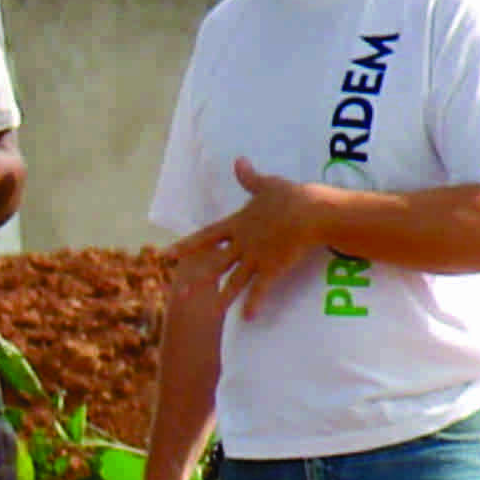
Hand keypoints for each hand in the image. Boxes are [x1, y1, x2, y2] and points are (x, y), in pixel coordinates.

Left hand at [172, 158, 326, 316]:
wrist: (312, 212)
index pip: (206, 236)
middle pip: (215, 264)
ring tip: (210, 313)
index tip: (167, 255)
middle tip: (177, 296)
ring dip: (222, 298)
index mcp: (237, 224)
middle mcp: (242, 244)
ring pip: (235, 281)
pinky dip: (255, 303)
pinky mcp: (273, 268)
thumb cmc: (291, 196)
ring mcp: (256, 258)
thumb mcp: (267, 184)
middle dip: (197, 281)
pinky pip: (261, 290)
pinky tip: (247, 318)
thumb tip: (238, 160)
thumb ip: (249, 177)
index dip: (186, 246)